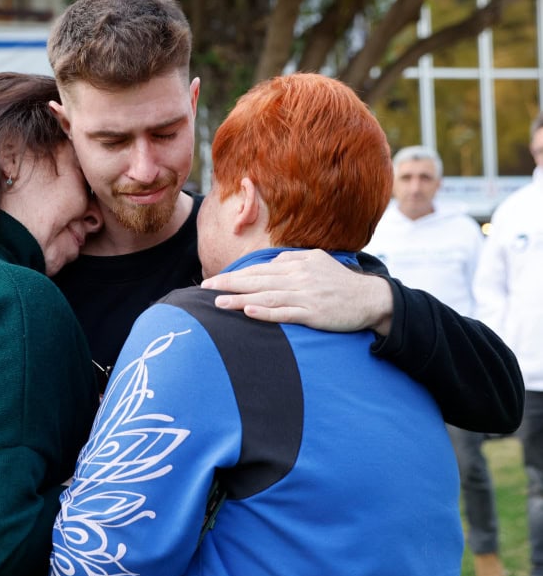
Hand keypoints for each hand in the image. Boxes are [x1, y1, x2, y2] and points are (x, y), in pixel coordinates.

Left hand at [200, 249, 393, 335]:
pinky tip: (248, 311)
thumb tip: (270, 264)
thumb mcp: (317, 262)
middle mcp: (299, 277)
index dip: (234, 274)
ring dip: (240, 299)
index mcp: (297, 264)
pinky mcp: (313, 314)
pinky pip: (285, 313)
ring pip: (266, 297)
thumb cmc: (340, 283)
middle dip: (229, 284)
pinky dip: (265, 312)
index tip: (213, 279)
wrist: (370, 299)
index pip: (259, 269)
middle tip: (205, 287)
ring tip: (218, 302)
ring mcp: (306, 296)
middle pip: (257, 280)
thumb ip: (292, 261)